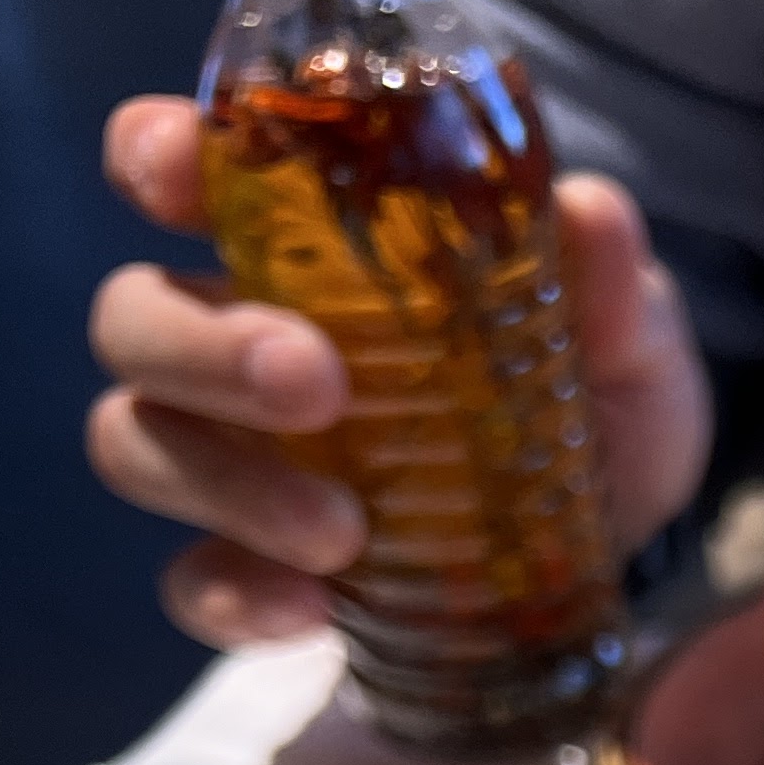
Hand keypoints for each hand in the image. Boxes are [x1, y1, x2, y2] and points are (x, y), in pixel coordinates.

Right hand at [86, 94, 713, 645]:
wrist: (624, 552)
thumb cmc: (593, 400)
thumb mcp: (629, 339)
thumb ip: (609, 280)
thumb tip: (589, 213)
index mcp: (305, 244)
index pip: (177, 167)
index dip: (155, 156)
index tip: (174, 177)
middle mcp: (238, 336)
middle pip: (134, 318)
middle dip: (204, 346)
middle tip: (315, 383)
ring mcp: (236, 459)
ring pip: (138, 442)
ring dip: (225, 482)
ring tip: (342, 529)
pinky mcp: (258, 567)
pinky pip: (194, 583)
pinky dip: (236, 596)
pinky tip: (312, 607)